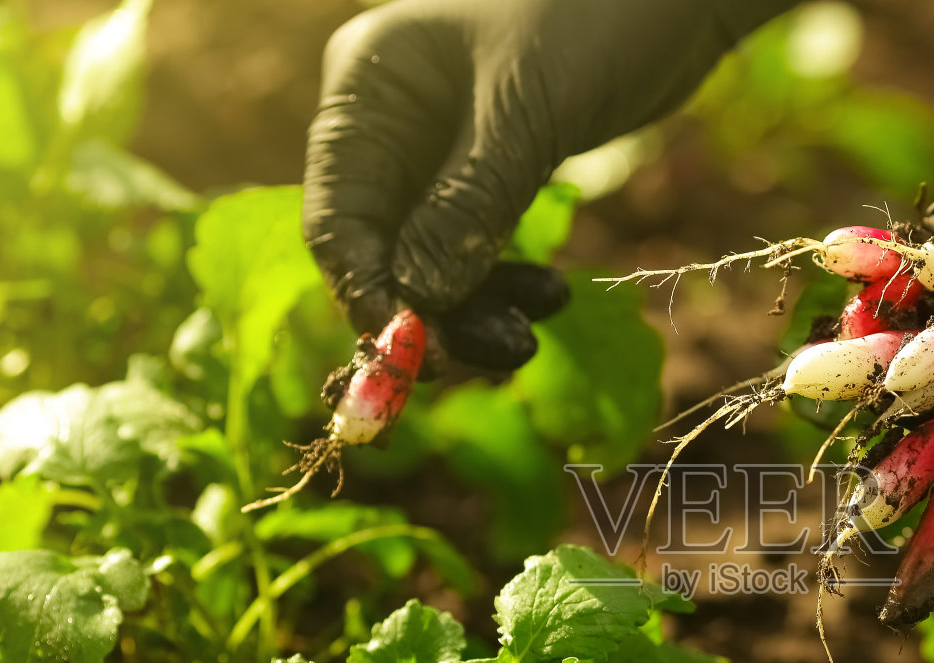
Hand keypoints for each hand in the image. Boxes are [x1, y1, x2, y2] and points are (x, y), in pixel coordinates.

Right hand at [304, 0, 792, 367]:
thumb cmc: (595, 18)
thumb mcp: (525, 114)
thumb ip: (468, 206)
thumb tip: (416, 303)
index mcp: (370, 86)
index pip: (338, 213)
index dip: (366, 291)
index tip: (406, 354)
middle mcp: (391, 121)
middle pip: (380, 248)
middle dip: (429, 312)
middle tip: (490, 358)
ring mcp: (439, 150)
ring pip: (430, 260)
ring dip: (474, 309)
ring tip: (529, 340)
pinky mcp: (489, 172)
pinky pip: (476, 250)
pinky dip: (504, 285)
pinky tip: (549, 301)